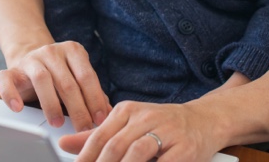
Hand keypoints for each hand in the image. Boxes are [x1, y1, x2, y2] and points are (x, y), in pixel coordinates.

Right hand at [0, 41, 111, 130]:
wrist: (31, 59)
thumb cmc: (60, 74)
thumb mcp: (78, 78)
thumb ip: (92, 93)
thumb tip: (110, 112)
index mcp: (73, 51)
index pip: (86, 76)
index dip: (95, 99)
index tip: (101, 120)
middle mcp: (52, 51)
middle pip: (67, 81)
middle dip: (77, 108)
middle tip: (82, 128)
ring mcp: (31, 59)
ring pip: (41, 79)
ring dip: (51, 104)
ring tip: (57, 123)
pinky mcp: (12, 69)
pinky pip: (7, 80)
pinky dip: (11, 94)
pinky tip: (18, 108)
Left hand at [59, 100, 221, 161]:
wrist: (204, 120)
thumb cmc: (162, 125)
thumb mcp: (128, 125)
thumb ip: (97, 136)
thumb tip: (64, 144)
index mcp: (127, 110)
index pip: (99, 136)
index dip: (86, 158)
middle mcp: (145, 117)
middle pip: (115, 146)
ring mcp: (166, 131)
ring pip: (137, 152)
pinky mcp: (184, 148)